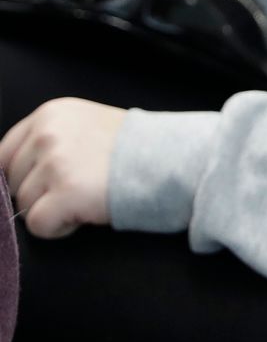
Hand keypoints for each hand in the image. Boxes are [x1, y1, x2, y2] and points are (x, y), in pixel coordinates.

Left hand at [0, 98, 124, 236]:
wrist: (174, 158)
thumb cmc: (136, 147)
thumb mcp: (88, 124)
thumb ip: (52, 139)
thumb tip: (10, 174)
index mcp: (51, 113)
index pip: (4, 153)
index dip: (21, 175)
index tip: (42, 184)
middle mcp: (48, 133)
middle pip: (13, 181)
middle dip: (40, 192)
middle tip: (79, 186)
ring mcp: (55, 162)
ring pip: (24, 205)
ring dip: (51, 209)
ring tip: (86, 196)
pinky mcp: (65, 192)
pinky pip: (38, 225)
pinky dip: (59, 227)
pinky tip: (84, 212)